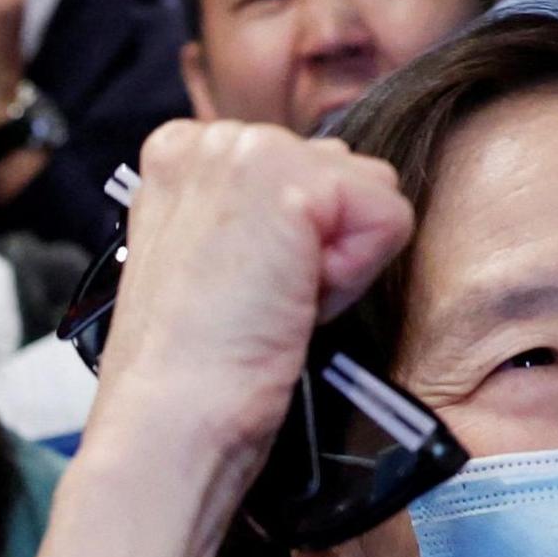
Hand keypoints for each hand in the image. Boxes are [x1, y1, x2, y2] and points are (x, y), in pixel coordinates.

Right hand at [89, 119, 413, 460]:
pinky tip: (295, 301)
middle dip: (321, 244)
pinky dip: (355, 275)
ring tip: (274, 302)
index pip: (301, 167)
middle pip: (341, 172)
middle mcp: (212, 138)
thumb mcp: (210, 261)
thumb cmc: (188, 368)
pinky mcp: (295, 184)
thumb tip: (322, 214)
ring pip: (370, 188)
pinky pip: (388, 216)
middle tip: (260, 301)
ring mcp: (250, 152)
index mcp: (183, 154)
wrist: (169, 418)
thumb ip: (255, 216)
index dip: (293, 240)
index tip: (242, 288)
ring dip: (340, 259)